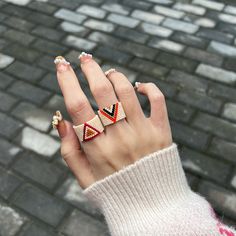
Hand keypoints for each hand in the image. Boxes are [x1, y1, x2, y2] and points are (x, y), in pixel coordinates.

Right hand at [54, 53, 172, 188]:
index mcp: (97, 149)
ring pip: (127, 91)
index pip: (77, 107)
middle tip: (83, 57)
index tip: (61, 65)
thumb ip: (69, 151)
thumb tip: (61, 119)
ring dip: (115, 75)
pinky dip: (148, 87)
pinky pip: (157, 100)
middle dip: (90, 69)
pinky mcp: (162, 131)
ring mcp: (143, 133)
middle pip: (102, 92)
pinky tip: (138, 86)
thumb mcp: (85, 178)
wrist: (152, 206)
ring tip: (107, 72)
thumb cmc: (115, 191)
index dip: (67, 82)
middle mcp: (120, 137)